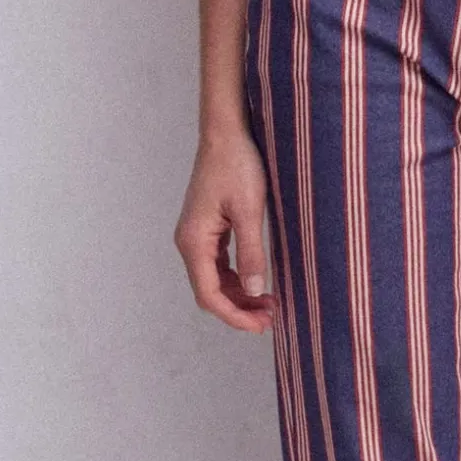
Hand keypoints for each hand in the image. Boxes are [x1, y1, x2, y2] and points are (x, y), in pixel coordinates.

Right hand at [175, 129, 276, 331]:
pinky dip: (237, 277)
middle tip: (271, 319)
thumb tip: (256, 291)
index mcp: (194, 241)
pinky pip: (218, 264)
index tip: (260, 326)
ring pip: (214, 279)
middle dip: (239, 309)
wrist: (226, 134)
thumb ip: (252, 253)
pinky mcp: (207, 228)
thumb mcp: (250, 211)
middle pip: (209, 291)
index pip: (209, 295)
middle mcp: (189, 242)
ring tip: (269, 305)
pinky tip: (258, 282)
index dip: (234, 315)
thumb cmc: (237, 166)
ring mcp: (196, 235)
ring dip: (239, 295)